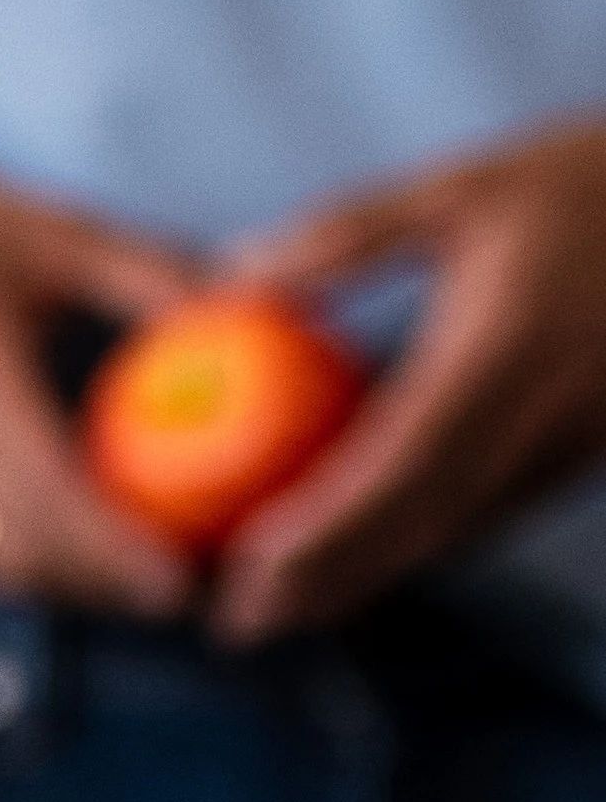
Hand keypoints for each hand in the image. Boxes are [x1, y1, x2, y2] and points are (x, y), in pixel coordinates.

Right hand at [0, 146, 208, 623]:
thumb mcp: (57, 231)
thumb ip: (154, 275)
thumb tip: (261, 311)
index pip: (48, 498)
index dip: (116, 554)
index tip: (186, 579)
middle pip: (19, 556)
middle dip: (104, 590)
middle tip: (192, 591)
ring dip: (67, 586)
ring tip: (145, 581)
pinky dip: (29, 561)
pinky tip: (83, 549)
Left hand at [217, 118, 605, 641]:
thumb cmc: (587, 179)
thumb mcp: (464, 187)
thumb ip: (347, 235)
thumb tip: (232, 274)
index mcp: (509, 350)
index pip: (405, 465)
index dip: (328, 528)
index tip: (248, 566)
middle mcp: (552, 412)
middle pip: (431, 522)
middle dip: (334, 581)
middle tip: (242, 622)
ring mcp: (582, 439)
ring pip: (469, 528)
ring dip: (377, 573)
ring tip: (284, 607)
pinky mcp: (594, 447)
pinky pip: (502, 508)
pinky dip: (429, 540)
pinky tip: (364, 557)